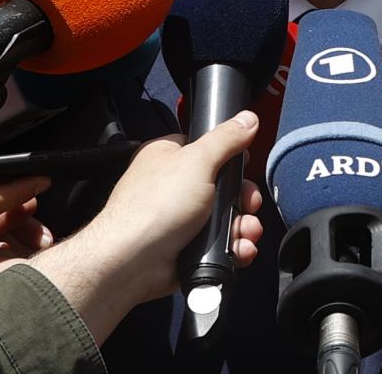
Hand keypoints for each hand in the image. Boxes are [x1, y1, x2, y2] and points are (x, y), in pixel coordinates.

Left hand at [29, 110, 263, 342]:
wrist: (133, 262)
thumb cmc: (155, 206)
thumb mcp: (198, 160)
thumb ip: (226, 139)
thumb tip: (248, 119)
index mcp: (168, 157)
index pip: (206, 149)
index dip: (229, 159)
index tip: (242, 169)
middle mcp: (172, 187)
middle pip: (222, 187)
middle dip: (242, 200)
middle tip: (249, 204)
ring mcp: (179, 220)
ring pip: (224, 218)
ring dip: (242, 226)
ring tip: (246, 232)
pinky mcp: (185, 248)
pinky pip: (218, 244)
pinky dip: (233, 247)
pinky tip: (240, 249)